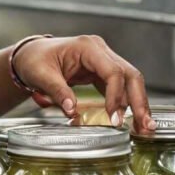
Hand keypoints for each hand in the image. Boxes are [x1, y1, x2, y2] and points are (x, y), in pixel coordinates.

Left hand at [12, 34, 154, 133]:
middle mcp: (99, 51)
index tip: (114, 118)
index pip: (113, 72)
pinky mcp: (101, 71)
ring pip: (129, 82)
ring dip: (137, 104)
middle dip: (139, 101)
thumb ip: (57, 91)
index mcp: (87, 47)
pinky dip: (126, 103)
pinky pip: (119, 87)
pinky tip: (132, 119)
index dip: (116, 96)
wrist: (29, 55)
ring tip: (144, 127)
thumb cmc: (33, 60)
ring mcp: (102, 60)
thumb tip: (73, 111)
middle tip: (145, 125)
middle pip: (130, 75)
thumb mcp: (41, 75)